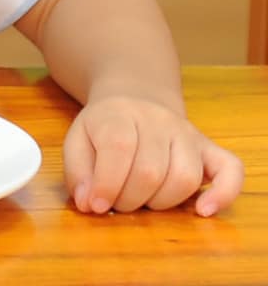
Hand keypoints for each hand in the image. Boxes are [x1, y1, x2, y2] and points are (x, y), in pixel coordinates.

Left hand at [64, 93, 243, 216]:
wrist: (135, 98)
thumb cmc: (103, 127)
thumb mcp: (77, 140)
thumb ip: (77, 172)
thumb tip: (88, 203)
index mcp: (119, 115)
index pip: (118, 149)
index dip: (106, 184)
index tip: (96, 205)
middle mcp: (158, 121)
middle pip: (151, 171)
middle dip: (130, 199)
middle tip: (117, 203)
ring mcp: (188, 134)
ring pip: (185, 177)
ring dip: (162, 202)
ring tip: (144, 201)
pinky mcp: (210, 149)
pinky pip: (231, 170)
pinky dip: (223, 194)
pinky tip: (203, 210)